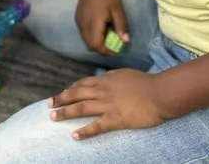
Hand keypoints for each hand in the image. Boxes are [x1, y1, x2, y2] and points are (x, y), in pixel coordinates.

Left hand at [49, 69, 163, 138]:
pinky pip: (96, 126)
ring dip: (65, 113)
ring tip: (53, 118)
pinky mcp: (115, 119)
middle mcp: (102, 91)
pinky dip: (84, 131)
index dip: (70, 88)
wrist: (159, 93)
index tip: (62, 93)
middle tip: (49, 104)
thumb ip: (111, 76)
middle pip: (76, 94)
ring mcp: (107, 105)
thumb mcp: (124, 73)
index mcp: (105, 80)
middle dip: (61, 99)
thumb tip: (103, 77)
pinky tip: (74, 135)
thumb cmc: (145, 82)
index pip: (82, 83)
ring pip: (81, 108)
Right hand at [76, 0, 129, 54]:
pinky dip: (90, 35)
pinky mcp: (77, 17)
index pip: (96, 45)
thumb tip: (126, 42)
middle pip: (89, 45)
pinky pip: (82, 32)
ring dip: (95, 41)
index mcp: (93, 21)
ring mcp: (78, 20)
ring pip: (85, 39)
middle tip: (112, 44)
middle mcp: (83, 23)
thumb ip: (121, 26)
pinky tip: (99, 26)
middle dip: (100, 48)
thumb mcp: (118, 10)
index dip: (105, 51)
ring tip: (106, 33)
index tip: (116, 50)